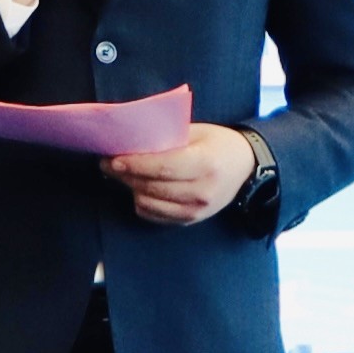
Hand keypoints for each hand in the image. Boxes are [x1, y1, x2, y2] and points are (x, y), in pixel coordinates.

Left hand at [103, 121, 260, 226]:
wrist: (244, 167)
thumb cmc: (217, 143)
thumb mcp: (196, 131)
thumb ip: (166, 138)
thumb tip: (129, 142)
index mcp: (206, 163)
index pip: (163, 167)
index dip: (135, 164)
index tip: (113, 159)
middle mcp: (202, 191)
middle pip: (153, 187)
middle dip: (126, 175)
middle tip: (108, 163)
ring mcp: (197, 210)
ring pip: (150, 203)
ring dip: (131, 188)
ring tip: (123, 174)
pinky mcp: (190, 221)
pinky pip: (154, 215)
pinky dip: (141, 202)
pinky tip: (139, 188)